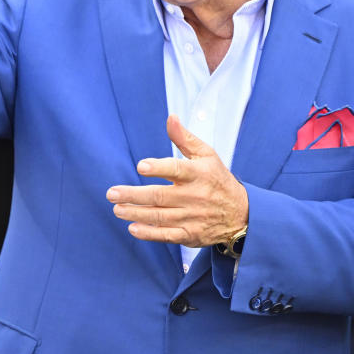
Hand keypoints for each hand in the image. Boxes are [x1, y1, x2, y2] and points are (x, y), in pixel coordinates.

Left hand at [107, 115, 248, 246]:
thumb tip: (170, 117)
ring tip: (117, 209)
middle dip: (134, 195)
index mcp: (198, 174)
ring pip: (159, 216)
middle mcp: (194, 196)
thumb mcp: (206, 155)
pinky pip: (167, 235)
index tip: (141, 166)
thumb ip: (184, 138)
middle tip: (112, 193)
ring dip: (136, 213)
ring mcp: (192, 217)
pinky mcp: (190, 234)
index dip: (159, 167)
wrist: (241, 214)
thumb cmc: (217, 178)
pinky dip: (149, 233)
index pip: (177, 169)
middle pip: (160, 196)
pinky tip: (133, 228)